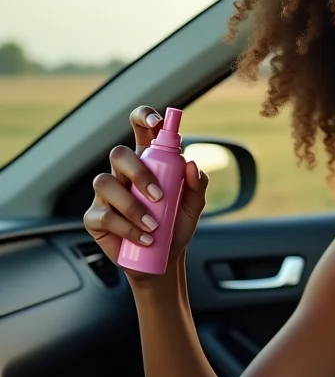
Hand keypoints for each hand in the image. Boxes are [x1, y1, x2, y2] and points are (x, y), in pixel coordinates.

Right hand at [84, 106, 208, 280]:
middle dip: (138, 172)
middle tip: (159, 196)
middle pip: (118, 154)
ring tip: (153, 226)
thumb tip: (192, 164)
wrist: (163, 260)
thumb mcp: (194, 206)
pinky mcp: (95, 218)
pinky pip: (104, 215)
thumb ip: (198, 184)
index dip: (143, 117)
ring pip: (105, 183)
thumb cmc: (176, 226)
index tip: (156, 120)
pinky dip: (127, 228)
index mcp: (148, 162)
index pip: (140, 130)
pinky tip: (145, 238)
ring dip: (132, 206)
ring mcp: (106, 195)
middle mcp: (123, 174)